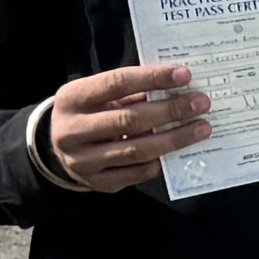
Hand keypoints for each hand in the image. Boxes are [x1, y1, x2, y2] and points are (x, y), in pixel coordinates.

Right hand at [39, 60, 206, 191]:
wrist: (57, 146)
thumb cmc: (89, 112)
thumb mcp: (98, 94)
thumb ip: (130, 91)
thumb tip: (176, 86)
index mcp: (73, 98)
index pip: (117, 83)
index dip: (152, 78)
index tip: (184, 75)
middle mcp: (73, 130)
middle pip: (130, 120)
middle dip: (171, 111)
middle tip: (201, 104)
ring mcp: (83, 161)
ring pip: (137, 150)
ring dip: (175, 139)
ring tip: (201, 128)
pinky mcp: (98, 182)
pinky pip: (137, 173)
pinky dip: (161, 161)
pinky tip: (180, 151)